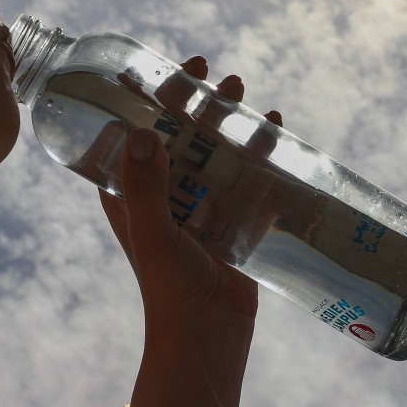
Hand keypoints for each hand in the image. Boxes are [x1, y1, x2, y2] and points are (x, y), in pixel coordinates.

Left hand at [100, 56, 281, 406]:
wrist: (207, 338)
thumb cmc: (169, 289)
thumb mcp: (152, 233)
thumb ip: (144, 186)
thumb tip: (139, 129)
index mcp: (131, 193)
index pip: (134, 132)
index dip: (148, 96)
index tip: (167, 68)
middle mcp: (164, 193)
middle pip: (179, 133)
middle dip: (197, 102)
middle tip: (216, 75)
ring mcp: (200, 205)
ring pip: (214, 149)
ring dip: (228, 120)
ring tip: (243, 94)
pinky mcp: (233, 219)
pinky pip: (246, 175)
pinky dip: (258, 150)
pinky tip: (275, 130)